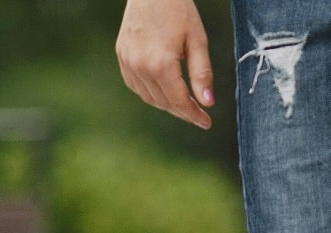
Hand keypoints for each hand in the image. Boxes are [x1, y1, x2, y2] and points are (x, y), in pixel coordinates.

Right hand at [117, 0, 214, 129]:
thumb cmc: (178, 9)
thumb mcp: (197, 40)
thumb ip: (202, 74)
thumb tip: (208, 103)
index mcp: (161, 64)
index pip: (179, 101)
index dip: (194, 114)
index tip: (206, 123)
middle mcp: (140, 67)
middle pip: (164, 102)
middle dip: (182, 111)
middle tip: (198, 114)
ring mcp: (128, 62)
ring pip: (149, 97)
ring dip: (167, 104)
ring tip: (183, 103)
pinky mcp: (122, 56)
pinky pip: (136, 85)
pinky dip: (150, 92)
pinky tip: (163, 90)